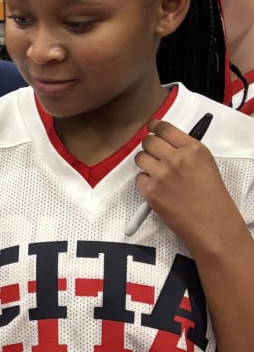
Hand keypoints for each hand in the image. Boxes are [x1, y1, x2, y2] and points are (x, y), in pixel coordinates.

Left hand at [135, 119, 246, 249]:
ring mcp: (160, 175)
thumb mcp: (206, 165)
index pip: (165, 129)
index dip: (155, 127)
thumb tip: (166, 144)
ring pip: (139, 157)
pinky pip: (139, 178)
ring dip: (145, 162)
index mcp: (193, 149)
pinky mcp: (150, 191)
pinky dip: (145, 181)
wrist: (211, 224)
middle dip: (149, 145)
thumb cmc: (213, 197)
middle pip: (148, 141)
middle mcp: (175, 158)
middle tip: (154, 152)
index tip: (150, 126)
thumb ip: (186, 152)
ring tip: (156, 171)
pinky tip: (158, 188)